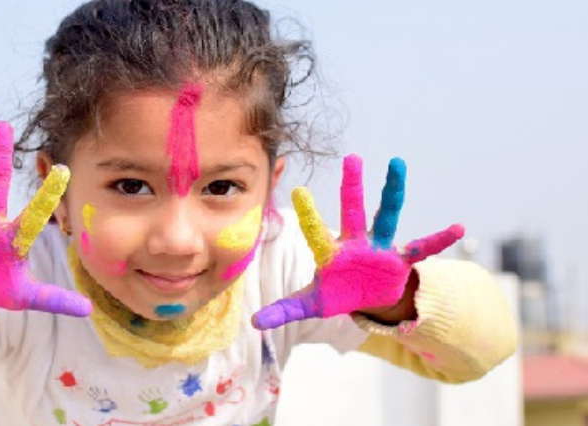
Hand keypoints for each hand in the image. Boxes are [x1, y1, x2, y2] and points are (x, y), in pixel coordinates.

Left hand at [252, 154, 462, 329]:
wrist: (368, 298)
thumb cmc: (337, 293)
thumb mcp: (311, 304)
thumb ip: (284, 310)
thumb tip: (253, 323)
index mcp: (331, 253)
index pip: (317, 232)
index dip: (309, 214)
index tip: (298, 190)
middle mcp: (356, 243)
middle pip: (352, 211)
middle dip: (352, 186)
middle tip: (351, 157)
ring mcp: (380, 248)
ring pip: (388, 216)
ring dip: (393, 192)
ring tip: (398, 164)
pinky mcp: (401, 260)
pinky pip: (422, 248)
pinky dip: (439, 240)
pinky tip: (458, 228)